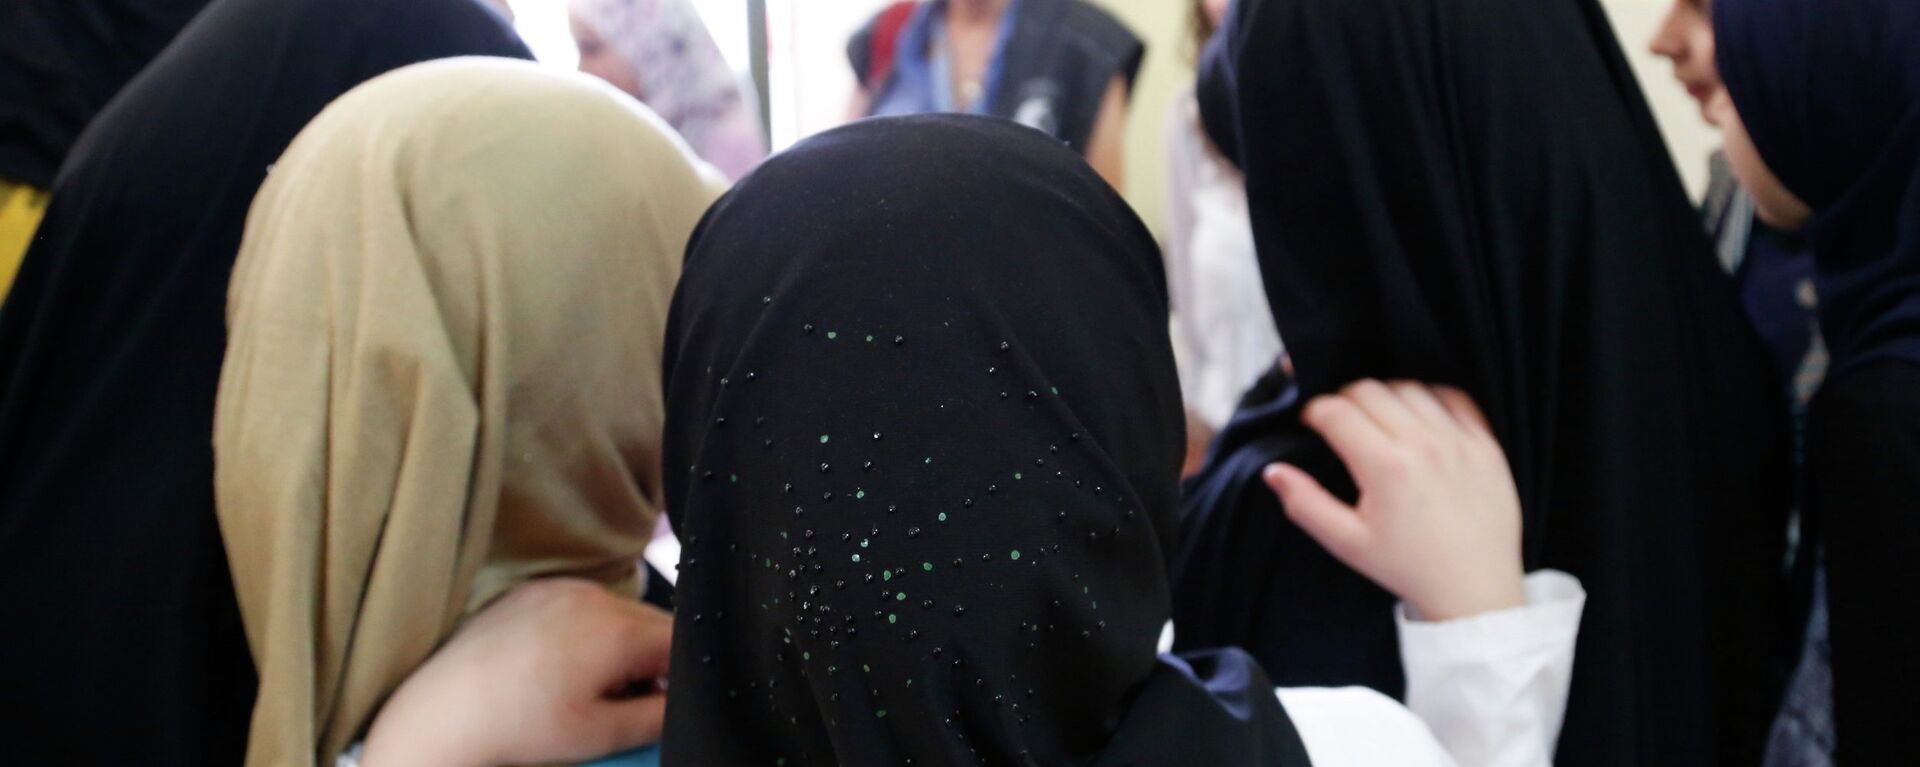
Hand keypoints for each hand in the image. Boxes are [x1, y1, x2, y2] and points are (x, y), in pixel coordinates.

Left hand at [361, 578, 672, 766]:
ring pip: (618, 613)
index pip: (680, 641)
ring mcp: (560, 589)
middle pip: (651, 623)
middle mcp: (592, 598)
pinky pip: (581, 604)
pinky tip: (560, 665)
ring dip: (619, 643)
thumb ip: (657, 718)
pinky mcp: (534, 590)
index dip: (679, 674)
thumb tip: (683, 704)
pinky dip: (585, 629)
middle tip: (624, 698)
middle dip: (650, 659)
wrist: (444, 712)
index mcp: (616, 631)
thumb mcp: (599, 735)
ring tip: (586, 683)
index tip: (664, 698)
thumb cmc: (513, 725)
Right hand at [1266, 379, 1524, 620]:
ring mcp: (1459, 441)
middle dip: (1344, 399)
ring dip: (1385, 396)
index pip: (1336, 411)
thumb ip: (1305, 504)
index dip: (1313, 411)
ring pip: (1409, 388)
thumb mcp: (1347, 543)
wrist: (1474, 588)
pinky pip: (1454, 398)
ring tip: (1378, 420)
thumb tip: (1273, 472)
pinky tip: (1418, 417)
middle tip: (1339, 423)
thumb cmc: (1408, 567)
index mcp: (1385, 467)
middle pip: (1369, 390)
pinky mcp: (1486, 445)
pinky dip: (1430, 397)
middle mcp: (1423, 445)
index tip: (1310, 424)